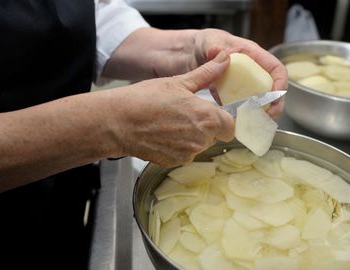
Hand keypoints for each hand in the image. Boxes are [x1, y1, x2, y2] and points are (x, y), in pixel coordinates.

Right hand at [108, 51, 234, 166]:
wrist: (118, 122)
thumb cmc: (145, 99)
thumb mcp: (178, 82)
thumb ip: (207, 73)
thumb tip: (225, 59)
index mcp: (207, 117)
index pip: (231, 126)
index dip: (224, 119)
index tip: (214, 113)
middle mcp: (201, 139)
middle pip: (215, 135)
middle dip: (207, 126)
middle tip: (186, 113)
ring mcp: (188, 153)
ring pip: (200, 145)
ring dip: (193, 136)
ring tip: (172, 121)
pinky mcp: (175, 162)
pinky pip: (186, 154)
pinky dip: (179, 145)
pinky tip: (164, 133)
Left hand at [193, 29, 287, 118]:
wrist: (195, 54)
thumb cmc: (207, 44)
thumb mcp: (209, 42)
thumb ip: (213, 47)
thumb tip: (216, 51)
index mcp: (253, 56)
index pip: (276, 68)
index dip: (280, 82)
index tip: (274, 95)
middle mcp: (254, 71)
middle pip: (274, 89)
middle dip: (275, 104)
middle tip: (268, 116)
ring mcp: (247, 84)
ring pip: (263, 101)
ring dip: (264, 114)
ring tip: (257, 123)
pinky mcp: (237, 95)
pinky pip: (247, 108)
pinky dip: (247, 117)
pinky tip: (242, 126)